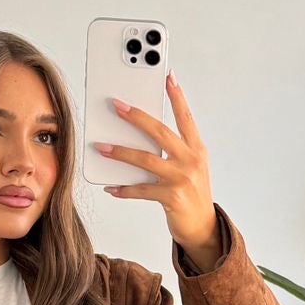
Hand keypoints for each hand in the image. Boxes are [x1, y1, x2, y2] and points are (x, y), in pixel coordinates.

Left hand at [95, 73, 216, 254]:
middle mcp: (191, 160)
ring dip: (120, 152)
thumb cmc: (191, 194)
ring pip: (146, 160)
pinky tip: (110, 187)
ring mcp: (182, 178)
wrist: (203, 228)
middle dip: (136, 117)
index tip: (168, 77)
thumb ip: (172, 151)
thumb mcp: (189, 168)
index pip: (186, 118)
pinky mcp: (171, 198)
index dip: (177, 97)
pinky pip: (141, 190)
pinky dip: (124, 189)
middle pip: (160, 132)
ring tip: (101, 147)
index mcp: (196, 149)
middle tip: (117, 106)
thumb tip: (140, 138)